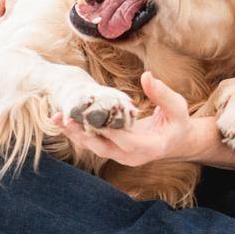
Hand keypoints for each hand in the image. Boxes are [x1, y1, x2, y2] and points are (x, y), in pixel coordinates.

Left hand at [52, 70, 205, 166]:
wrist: (176, 140)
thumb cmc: (177, 121)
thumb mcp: (177, 107)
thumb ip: (162, 93)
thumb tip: (147, 76)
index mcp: (150, 148)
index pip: (127, 141)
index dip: (109, 130)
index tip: (92, 116)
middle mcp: (132, 157)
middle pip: (103, 148)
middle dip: (82, 134)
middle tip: (64, 119)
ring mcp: (121, 156)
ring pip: (94, 147)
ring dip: (75, 134)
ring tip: (57, 118)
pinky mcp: (113, 150)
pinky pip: (93, 142)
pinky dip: (78, 132)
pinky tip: (63, 120)